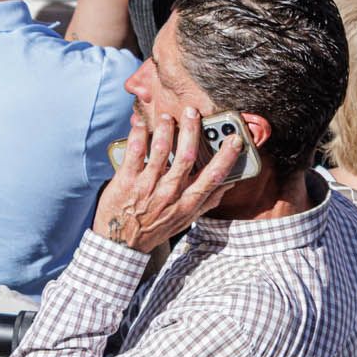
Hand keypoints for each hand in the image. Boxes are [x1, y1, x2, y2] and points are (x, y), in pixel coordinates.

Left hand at [89, 101, 241, 254]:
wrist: (121, 243)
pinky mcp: (126, 181)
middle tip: (193, 113)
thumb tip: (230, 183)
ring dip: (165, 129)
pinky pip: (134, 152)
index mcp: (188, 202)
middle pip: (186, 157)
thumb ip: (208, 201)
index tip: (234, 140)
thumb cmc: (156, 228)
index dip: (226, 157)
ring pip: (160, 151)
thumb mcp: (186, 219)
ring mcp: (147, 186)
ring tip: (167, 117)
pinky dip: (138, 135)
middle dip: (192, 131)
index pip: (213, 177)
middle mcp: (169, 193)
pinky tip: (140, 125)